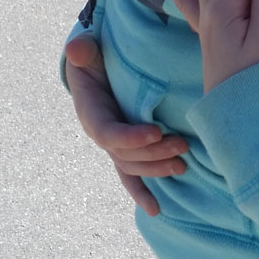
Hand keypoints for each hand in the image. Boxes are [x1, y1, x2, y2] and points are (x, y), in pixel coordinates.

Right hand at [64, 36, 188, 215]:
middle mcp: (101, 134)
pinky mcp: (125, 150)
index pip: (108, 133)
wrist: (95, 69)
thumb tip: (77, 49)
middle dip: (154, 153)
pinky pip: (131, 176)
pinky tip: (155, 209)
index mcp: (90, 113)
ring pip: (133, 166)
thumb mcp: (86, 50)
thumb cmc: (93, 57)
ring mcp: (114, 145)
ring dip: (157, 168)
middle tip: (182, 146)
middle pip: (126, 154)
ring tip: (182, 165)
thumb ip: (83, 48)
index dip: (130, 137)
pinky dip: (142, 193)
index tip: (156, 133)